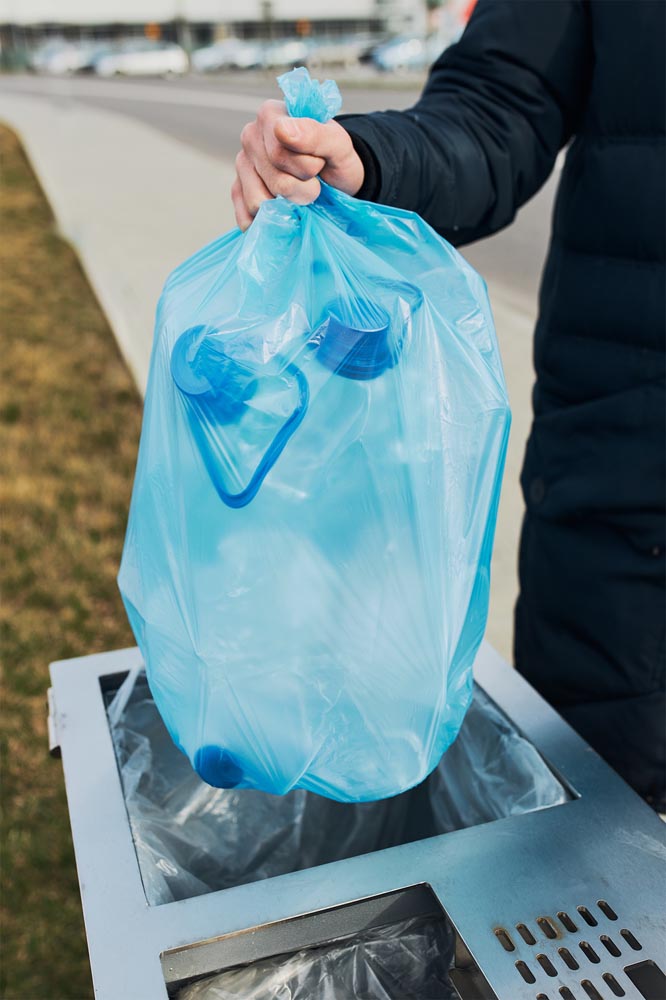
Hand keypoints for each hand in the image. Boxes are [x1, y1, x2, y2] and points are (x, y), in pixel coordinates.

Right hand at [232, 99, 364, 229]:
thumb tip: (281, 130)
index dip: (307, 168)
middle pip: (275, 182)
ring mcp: (242, 165)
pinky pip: (247, 216)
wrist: (335, 179)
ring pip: (259, 202)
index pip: (279, 154)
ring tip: (300, 191)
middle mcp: (250, 136)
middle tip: (314, 180)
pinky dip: (269, 220)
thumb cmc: (335, 158)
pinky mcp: (238, 190)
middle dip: (303, 188)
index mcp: (270, 115)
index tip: (319, 162)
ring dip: (288, 207)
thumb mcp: (338, 144)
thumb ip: (314, 133)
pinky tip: (283, 210)